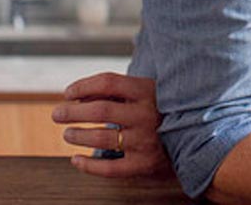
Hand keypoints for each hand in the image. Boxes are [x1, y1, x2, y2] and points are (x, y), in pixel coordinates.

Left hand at [51, 72, 173, 178]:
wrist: (193, 137)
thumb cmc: (160, 110)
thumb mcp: (145, 92)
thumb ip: (115, 91)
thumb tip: (76, 96)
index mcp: (147, 91)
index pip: (108, 82)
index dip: (82, 86)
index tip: (68, 93)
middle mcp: (147, 114)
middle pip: (100, 110)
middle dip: (72, 112)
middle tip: (57, 114)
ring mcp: (145, 140)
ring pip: (101, 139)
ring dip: (77, 135)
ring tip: (69, 134)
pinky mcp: (144, 163)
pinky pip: (109, 169)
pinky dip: (88, 166)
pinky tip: (76, 160)